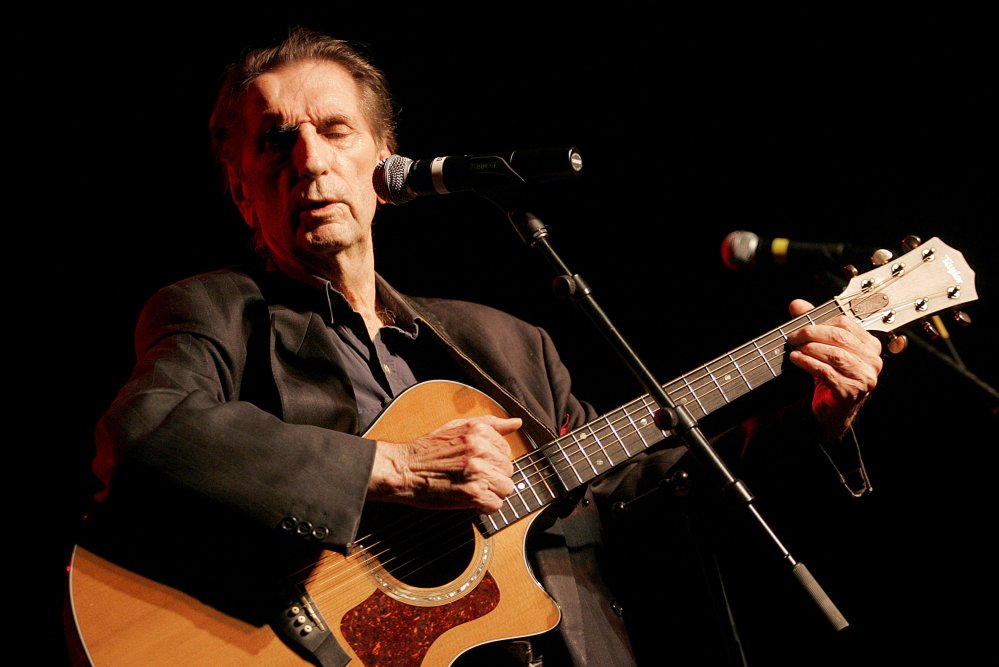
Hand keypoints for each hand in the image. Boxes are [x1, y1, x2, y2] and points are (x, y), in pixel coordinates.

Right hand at [370, 415, 520, 512]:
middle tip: (473, 477)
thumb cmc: (427, 450)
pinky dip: (484, 506)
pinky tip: (469, 499)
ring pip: (506, 488)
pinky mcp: (472, 493)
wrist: (403, 469)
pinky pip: (495, 504)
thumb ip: (490, 424)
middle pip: (508, 470)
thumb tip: (516, 423)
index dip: (493, 460)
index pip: (506, 450)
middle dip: (494, 476)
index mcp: (479, 431)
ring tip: (472, 488)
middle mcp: (481, 449)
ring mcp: (478, 471)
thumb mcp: (457, 427)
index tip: (478, 464)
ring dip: (491, 492)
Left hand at [786, 299, 882, 437]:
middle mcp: (872, 360)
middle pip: (839, 337)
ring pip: (834, 354)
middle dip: (811, 334)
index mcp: (870, 345)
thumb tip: (797, 304)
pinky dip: (808, 363)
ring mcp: (864, 377)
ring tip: (794, 349)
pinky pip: (827, 372)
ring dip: (810, 349)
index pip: (845, 323)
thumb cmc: (831, 376)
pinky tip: (797, 360)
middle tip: (793, 337)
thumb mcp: (823, 348)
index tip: (799, 326)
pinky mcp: (851, 391)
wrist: (832, 410)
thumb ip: (813, 324)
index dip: (820, 322)